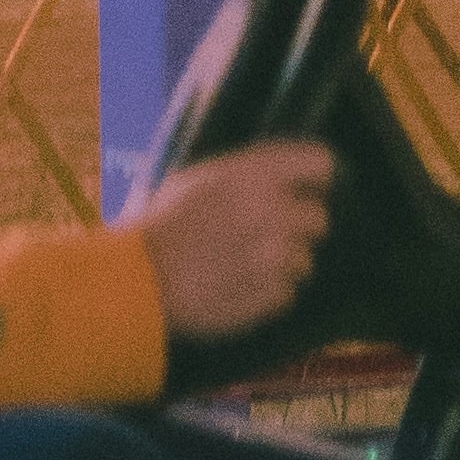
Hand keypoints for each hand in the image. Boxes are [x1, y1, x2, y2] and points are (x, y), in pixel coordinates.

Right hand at [137, 140, 337, 347]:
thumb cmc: (161, 226)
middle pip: (318, 218)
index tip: (306, 188)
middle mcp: (274, 212)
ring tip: (242, 264)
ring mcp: (275, 258)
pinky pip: (286, 292)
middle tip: (265, 234)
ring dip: (282, 263)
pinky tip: (236, 286)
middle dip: (297, 227)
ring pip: (304, 260)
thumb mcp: (198, 179)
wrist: (139, 282)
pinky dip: (268, 293)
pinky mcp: (270, 296)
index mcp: (254, 174)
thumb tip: (281, 176)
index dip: (315, 177)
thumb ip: (246, 175)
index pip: (320, 163)